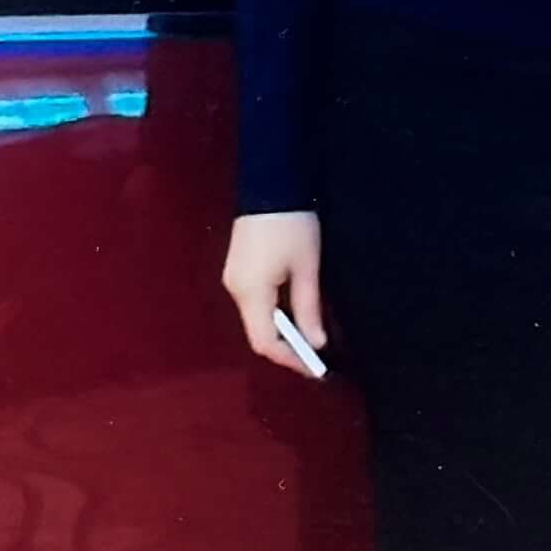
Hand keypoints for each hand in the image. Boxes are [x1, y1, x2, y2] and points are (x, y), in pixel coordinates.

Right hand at [222, 210, 329, 375]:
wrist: (270, 182)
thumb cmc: (292, 225)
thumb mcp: (306, 268)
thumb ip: (309, 308)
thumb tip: (317, 343)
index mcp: (250, 292)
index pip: (265, 342)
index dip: (291, 359)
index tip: (316, 369)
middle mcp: (235, 290)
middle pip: (257, 333)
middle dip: (287, 348)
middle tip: (315, 357)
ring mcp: (233, 278)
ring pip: (256, 319)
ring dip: (281, 332)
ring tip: (308, 338)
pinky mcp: (238, 268)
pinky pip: (254, 302)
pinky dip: (274, 315)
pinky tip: (292, 314)